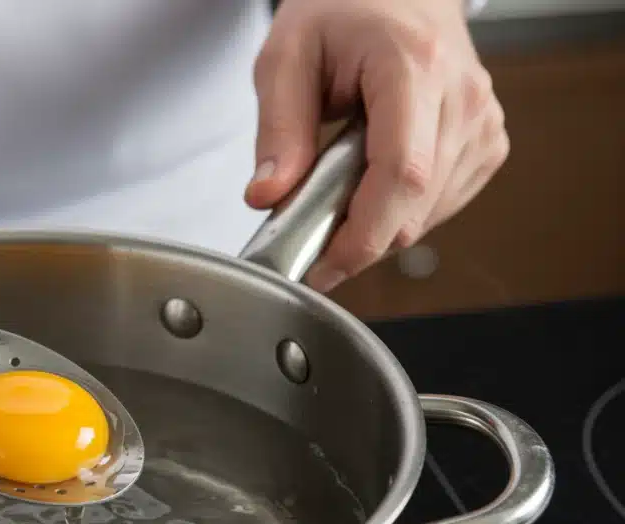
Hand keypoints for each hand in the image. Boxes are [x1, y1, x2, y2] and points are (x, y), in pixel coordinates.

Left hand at [245, 0, 508, 291]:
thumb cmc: (342, 10)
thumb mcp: (287, 56)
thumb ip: (277, 129)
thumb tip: (268, 196)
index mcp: (414, 67)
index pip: (402, 174)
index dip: (364, 235)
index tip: (323, 266)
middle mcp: (462, 96)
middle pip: (416, 205)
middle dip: (358, 238)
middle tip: (308, 229)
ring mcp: (483, 121)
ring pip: (429, 215)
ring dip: (377, 225)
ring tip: (339, 185)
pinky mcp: (487, 142)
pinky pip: (443, 205)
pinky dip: (401, 212)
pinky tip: (372, 182)